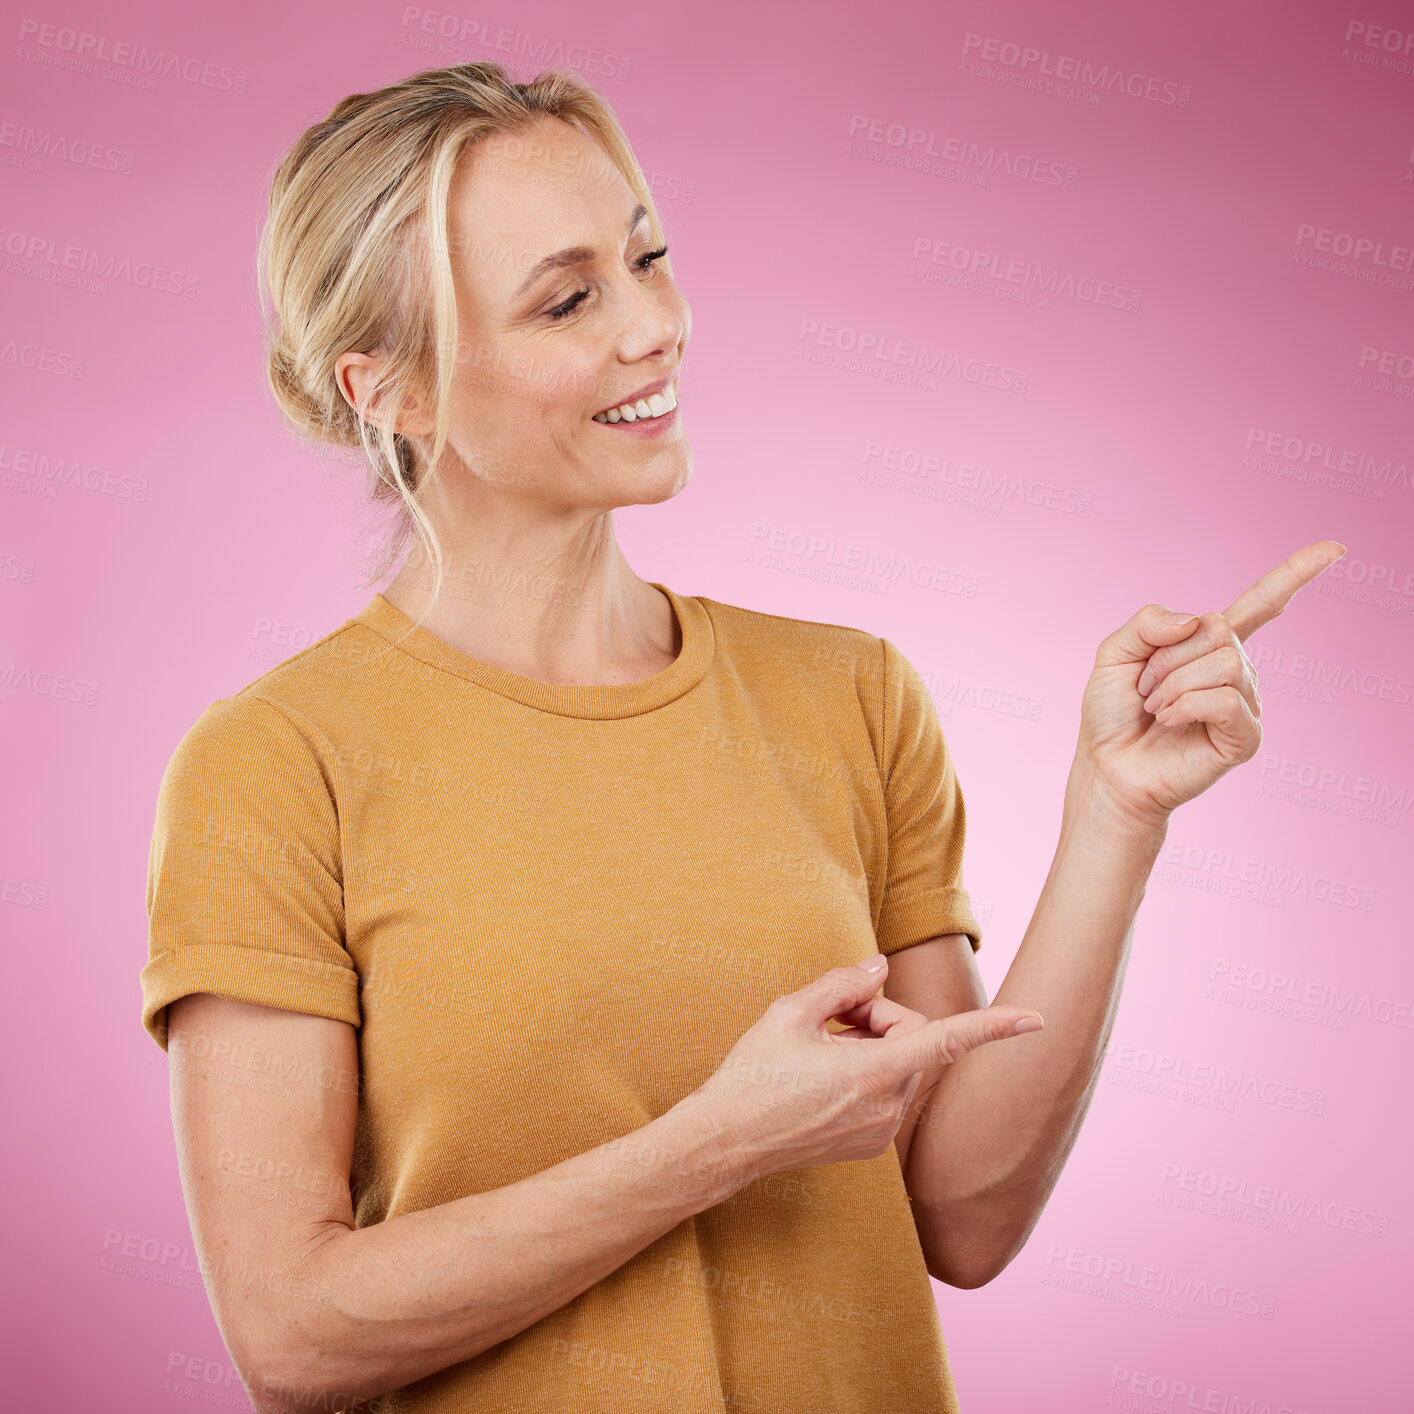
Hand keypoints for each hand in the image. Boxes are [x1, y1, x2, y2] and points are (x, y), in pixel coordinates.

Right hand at [682, 955, 1042, 1181]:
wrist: (726, 1140)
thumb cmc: (752, 1074)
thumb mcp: (790, 1013)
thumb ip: (843, 984)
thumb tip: (878, 968)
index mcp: (870, 1075)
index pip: (945, 1041)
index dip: (993, 1027)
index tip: (1035, 1021)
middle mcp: (885, 1108)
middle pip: (912, 1038)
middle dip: (878, 1019)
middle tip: (831, 1017)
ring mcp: (880, 1132)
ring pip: (900, 1064)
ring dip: (870, 1045)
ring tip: (819, 1050)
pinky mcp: (870, 1144)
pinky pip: (887, 1090)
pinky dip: (865, 1072)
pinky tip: (821, 1077)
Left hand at [1075, 539, 1346, 830]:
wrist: (1108, 767)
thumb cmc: (1112, 714)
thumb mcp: (1114, 655)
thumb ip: (1147, 623)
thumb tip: (1196, 619)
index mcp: (1208, 646)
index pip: (1260, 604)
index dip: (1294, 575)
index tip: (1335, 548)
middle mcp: (1236, 670)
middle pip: (1218, 631)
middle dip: (1167, 657)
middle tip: (1146, 689)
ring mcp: (1245, 702)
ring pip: (1223, 663)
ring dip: (1173, 684)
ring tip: (1157, 708)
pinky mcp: (1246, 735)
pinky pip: (1226, 699)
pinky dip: (1186, 706)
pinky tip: (1171, 722)